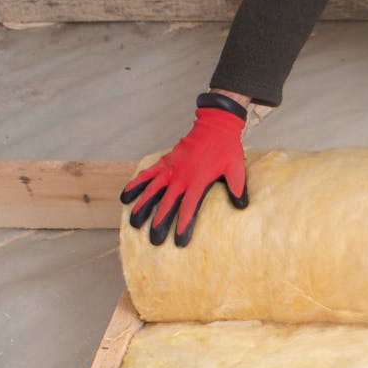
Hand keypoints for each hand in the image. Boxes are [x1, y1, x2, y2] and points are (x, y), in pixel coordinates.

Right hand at [120, 93, 248, 246]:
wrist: (214, 125)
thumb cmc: (226, 149)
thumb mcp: (236, 169)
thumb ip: (238, 188)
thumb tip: (242, 207)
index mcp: (198, 181)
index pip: (188, 208)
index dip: (182, 225)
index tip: (178, 241)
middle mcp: (180, 177)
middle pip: (167, 204)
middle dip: (160, 224)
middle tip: (154, 241)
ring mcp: (170, 169)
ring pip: (151, 191)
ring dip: (142, 208)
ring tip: (135, 223)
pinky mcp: (164, 161)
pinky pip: (146, 175)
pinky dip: (135, 185)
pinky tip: (126, 198)